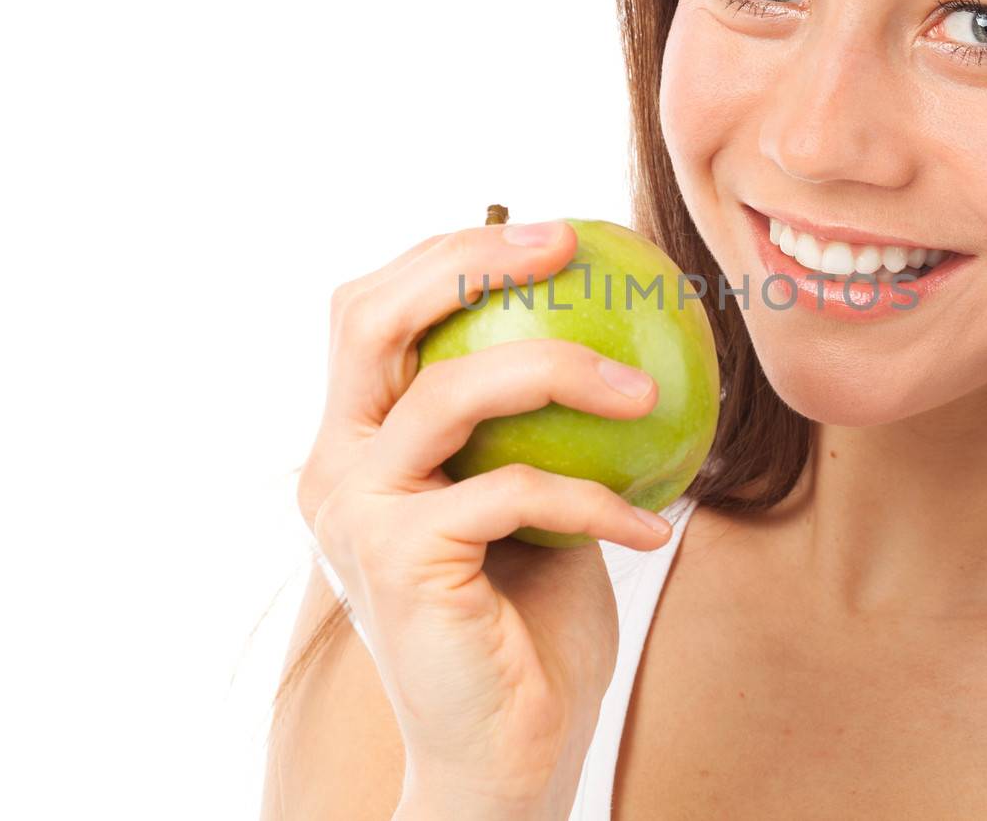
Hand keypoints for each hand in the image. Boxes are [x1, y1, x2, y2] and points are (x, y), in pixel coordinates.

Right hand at [299, 220, 674, 818]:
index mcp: (354, 442)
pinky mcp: (399, 557)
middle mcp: (332, 466)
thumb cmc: (527, 626)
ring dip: (563, 372)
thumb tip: (613, 325)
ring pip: (453, 391)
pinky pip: (515, 490)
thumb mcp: (532, 500)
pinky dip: (596, 501)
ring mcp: (355, 510)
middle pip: (372, 317)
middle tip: (571, 244)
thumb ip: (534, 426)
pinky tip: (653, 527)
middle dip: (470, 259)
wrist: (503, 751)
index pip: (373, 313)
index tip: (554, 235)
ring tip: (646, 394)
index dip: (449, 254)